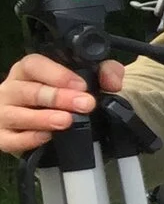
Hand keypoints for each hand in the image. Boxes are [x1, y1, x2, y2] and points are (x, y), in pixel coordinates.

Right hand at [0, 55, 124, 155]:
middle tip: (85, 104)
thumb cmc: (65, 98)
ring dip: (42, 118)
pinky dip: (28, 138)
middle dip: (58, 97)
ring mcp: (4, 113)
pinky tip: (47, 136)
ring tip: (65, 121)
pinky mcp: (2, 136)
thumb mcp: (85, 80)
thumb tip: (112, 81)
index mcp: (29, 71)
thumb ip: (104, 73)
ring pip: (16, 114)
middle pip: (29, 91)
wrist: (53, 125)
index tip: (82, 85)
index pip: (34, 65)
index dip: (57, 74)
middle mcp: (12, 89)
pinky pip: (9, 138)